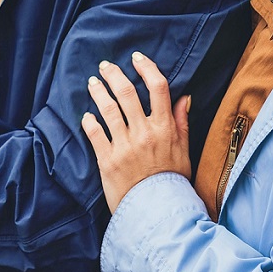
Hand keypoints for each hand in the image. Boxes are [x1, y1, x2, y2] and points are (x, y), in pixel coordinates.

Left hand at [81, 51, 190, 212]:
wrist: (158, 213)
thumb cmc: (173, 180)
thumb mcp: (184, 149)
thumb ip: (181, 121)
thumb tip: (185, 96)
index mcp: (165, 128)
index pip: (158, 87)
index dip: (147, 67)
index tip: (136, 58)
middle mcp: (145, 133)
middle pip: (127, 92)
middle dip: (114, 74)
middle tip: (105, 66)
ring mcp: (125, 146)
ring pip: (108, 108)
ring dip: (98, 91)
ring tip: (92, 83)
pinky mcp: (108, 160)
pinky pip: (95, 133)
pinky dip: (89, 120)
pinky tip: (87, 114)